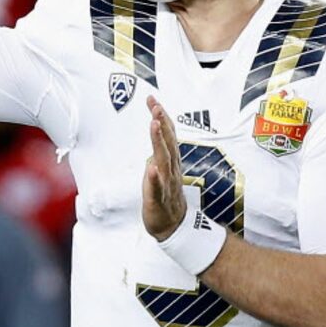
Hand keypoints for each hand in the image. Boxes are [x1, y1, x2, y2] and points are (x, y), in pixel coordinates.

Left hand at [142, 96, 186, 241]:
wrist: (173, 227)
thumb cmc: (165, 196)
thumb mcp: (160, 169)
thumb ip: (160, 151)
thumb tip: (157, 134)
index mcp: (171, 162)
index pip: (167, 135)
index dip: (161, 117)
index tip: (152, 99)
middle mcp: (171, 170)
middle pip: (168, 143)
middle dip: (162, 123)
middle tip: (156, 105)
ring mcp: (166, 184)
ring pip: (164, 160)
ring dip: (159, 142)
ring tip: (154, 124)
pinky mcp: (159, 200)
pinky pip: (158, 188)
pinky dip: (155, 178)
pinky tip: (152, 168)